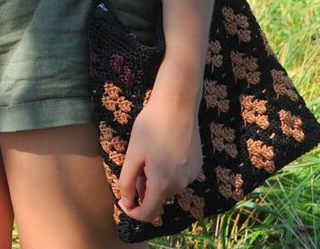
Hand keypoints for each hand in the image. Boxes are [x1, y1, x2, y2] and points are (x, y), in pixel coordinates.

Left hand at [117, 89, 201, 222]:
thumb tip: (127, 202)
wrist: (177, 105)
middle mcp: (180, 184)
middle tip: (136, 164)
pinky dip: (167, 172)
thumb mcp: (133, 154)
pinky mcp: (196, 166)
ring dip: (155, 179)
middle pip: (157, 198)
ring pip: (167, 187)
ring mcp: (191, 176)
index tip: (123, 200)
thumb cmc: (151, 126)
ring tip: (149, 154)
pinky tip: (162, 150)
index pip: (148, 213)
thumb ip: (128, 181)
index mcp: (162, 183)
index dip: (133, 212)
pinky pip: (178, 177)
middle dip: (143, 188)